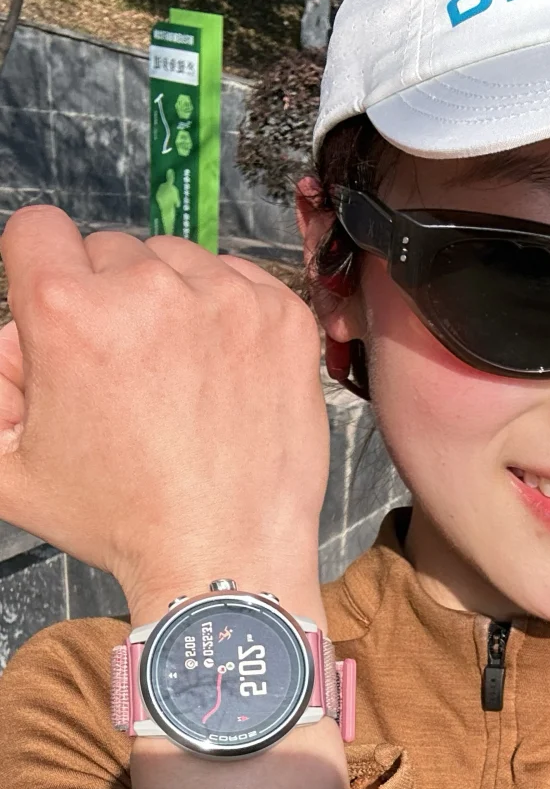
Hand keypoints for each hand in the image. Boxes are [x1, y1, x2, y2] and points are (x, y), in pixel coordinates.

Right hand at [0, 207, 329, 619]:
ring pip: (180, 263)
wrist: (223, 558)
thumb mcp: (11, 469)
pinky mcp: (282, 317)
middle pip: (113, 250)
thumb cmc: (121, 521)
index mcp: (67, 311)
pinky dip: (230, 316)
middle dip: (109, 298)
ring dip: (173, 302)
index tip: (63, 309)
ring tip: (179, 377)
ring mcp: (225, 299)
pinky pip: (242, 282)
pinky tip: (223, 375)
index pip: (37, 230)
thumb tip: (13, 347)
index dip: (42, 270)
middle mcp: (148, 290)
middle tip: (125, 370)